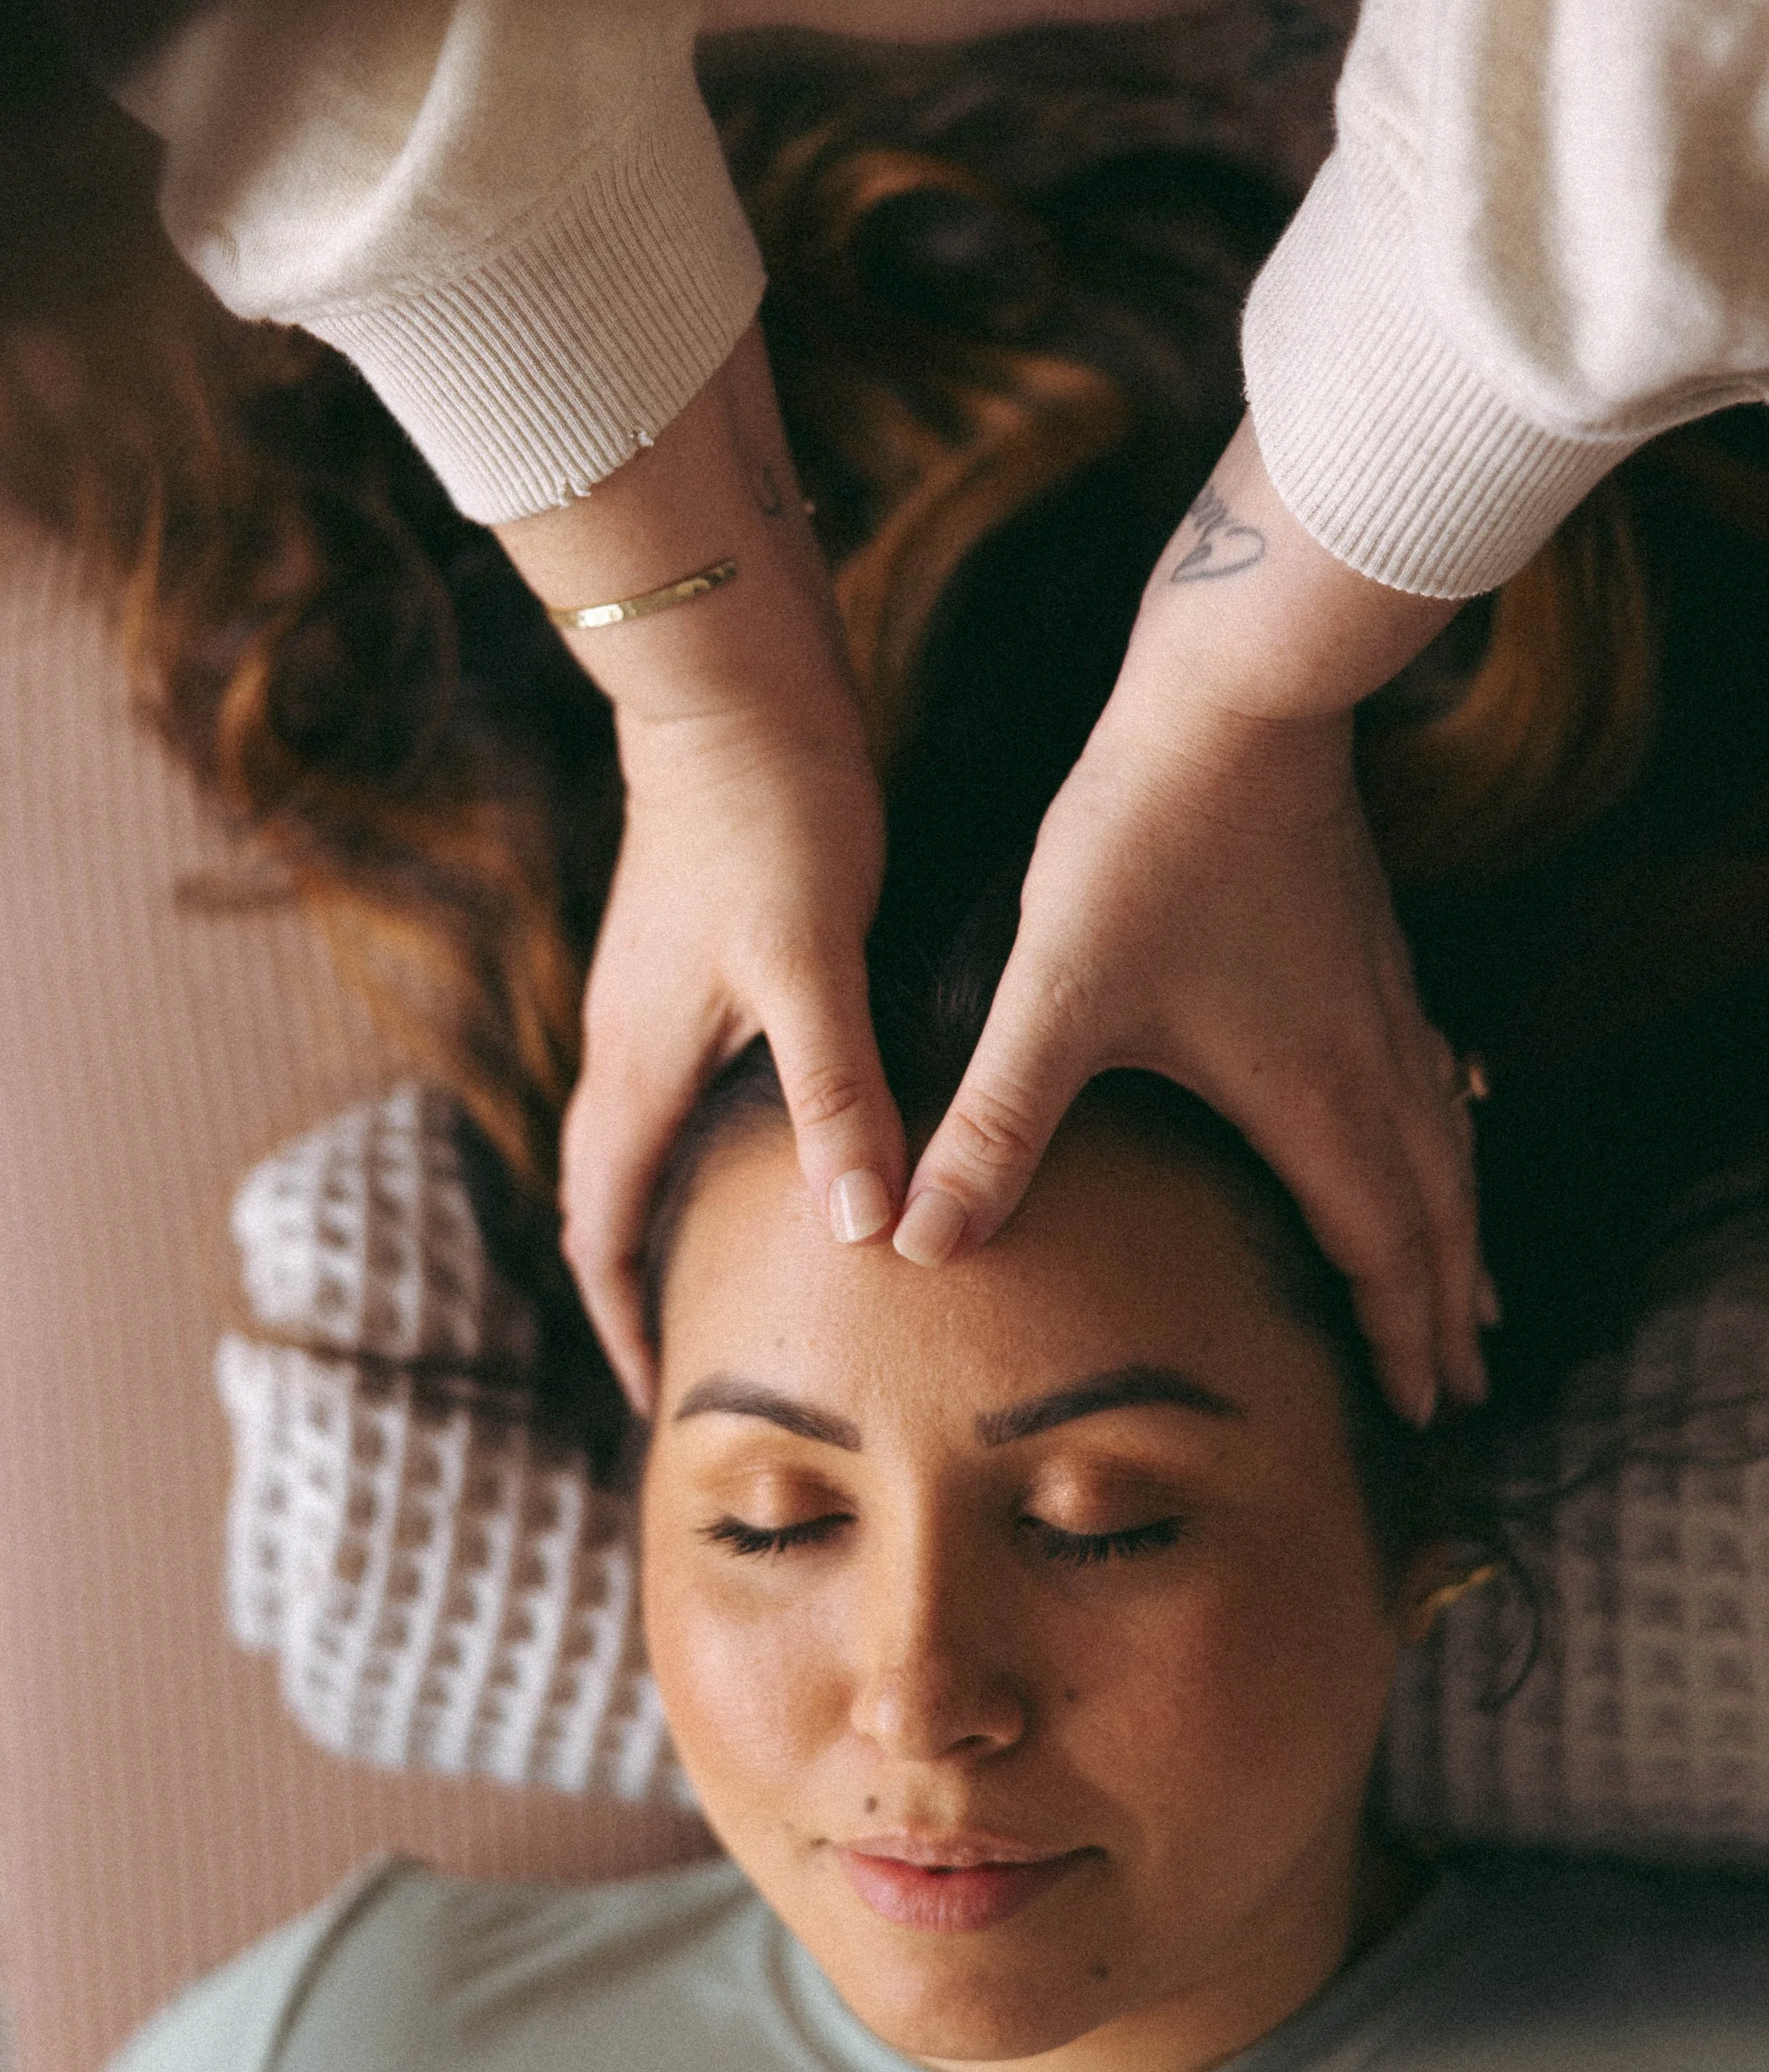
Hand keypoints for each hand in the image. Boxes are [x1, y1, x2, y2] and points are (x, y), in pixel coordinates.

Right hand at [497, 326, 904, 1407]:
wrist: (730, 679)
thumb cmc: (770, 816)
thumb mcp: (811, 965)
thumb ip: (836, 1097)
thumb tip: (863, 1232)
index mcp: (635, 1064)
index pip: (602, 1231)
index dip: (625, 1319)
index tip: (660, 1393)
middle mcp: (623, 1038)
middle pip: (604, 1194)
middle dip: (634, 1282)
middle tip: (691, 1347)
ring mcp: (649, 992)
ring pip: (637, 1136)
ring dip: (662, 1211)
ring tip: (725, 1266)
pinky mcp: (685, 950)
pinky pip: (672, 1081)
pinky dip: (697, 1141)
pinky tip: (766, 1140)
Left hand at [894, 415, 1493, 1424]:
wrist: (1237, 699)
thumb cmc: (1148, 845)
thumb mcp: (1053, 998)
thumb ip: (990, 1126)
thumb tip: (916, 1239)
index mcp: (1312, 1101)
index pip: (1377, 1251)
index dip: (1398, 1335)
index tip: (1423, 1409)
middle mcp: (1372, 1064)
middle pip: (1435, 1214)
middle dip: (1446, 1307)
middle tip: (1464, 1386)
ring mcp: (1383, 1002)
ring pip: (1446, 1146)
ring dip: (1455, 1228)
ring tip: (1468, 1292)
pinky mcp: (1371, 948)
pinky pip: (1433, 1078)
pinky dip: (1444, 1139)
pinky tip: (1431, 1132)